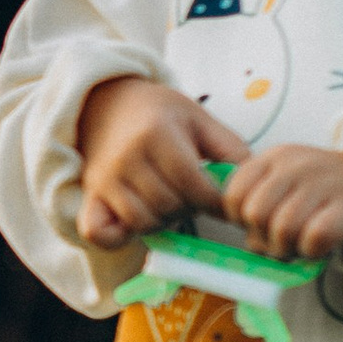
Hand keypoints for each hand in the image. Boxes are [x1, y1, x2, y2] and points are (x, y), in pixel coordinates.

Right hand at [74, 77, 248, 248]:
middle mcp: (126, 158)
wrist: (109, 104)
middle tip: (192, 196)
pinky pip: (99, 233)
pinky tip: (135, 223)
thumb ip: (230, 148)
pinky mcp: (91, 196)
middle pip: (169, 206)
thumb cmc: (161, 115)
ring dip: (162, 221)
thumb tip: (251, 183)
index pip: (192, 184)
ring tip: (168, 203)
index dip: (214, 202)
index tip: (222, 204)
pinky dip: (119, 236)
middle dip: (189, 208)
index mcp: (156, 134)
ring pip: (143, 222)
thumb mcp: (199, 119)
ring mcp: (105, 179)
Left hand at [220, 140, 342, 260]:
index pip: (233, 195)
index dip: (239, 220)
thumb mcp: (284, 185)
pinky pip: (314, 239)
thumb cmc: (321, 193)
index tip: (258, 225)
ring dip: (288, 250)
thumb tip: (250, 243)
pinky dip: (311, 252)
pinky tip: (319, 246)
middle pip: (254, 215)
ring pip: (282, 230)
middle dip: (263, 239)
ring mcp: (323, 184)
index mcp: (274, 158)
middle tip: (281, 241)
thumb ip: (258, 204)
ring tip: (300, 245)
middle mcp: (296, 166)